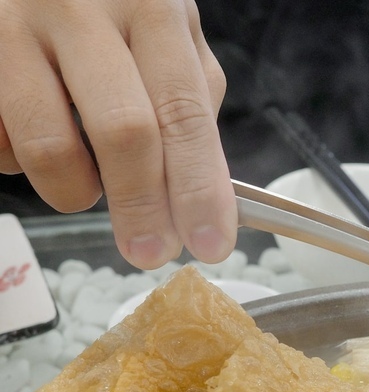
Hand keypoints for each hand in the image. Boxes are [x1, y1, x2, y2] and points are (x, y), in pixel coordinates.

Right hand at [0, 0, 236, 269]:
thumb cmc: (107, 4)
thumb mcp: (164, 26)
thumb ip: (189, 94)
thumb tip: (208, 187)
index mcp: (150, 8)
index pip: (183, 112)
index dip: (198, 188)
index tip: (210, 244)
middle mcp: (82, 11)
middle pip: (123, 133)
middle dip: (143, 208)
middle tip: (150, 251)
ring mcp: (15, 27)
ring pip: (49, 146)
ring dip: (74, 190)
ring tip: (86, 184)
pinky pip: (0, 143)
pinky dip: (20, 162)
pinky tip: (32, 137)